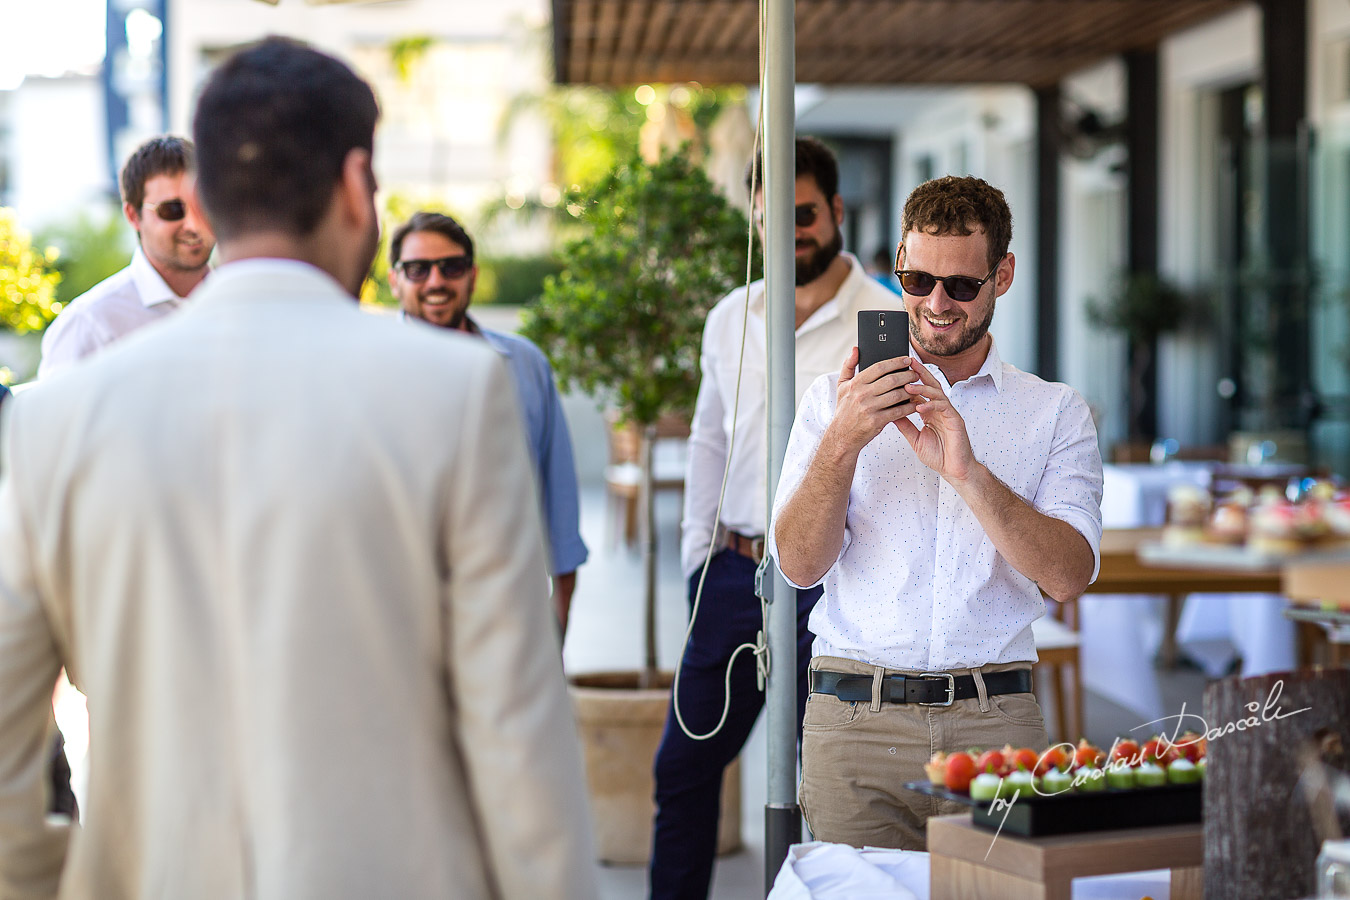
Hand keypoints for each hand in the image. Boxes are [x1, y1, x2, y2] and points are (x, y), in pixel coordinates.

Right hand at [823, 348, 918, 456]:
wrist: (842, 436)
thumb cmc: (844, 410)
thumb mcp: (841, 386)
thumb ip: (848, 366)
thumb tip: (855, 349)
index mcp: (855, 383)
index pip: (879, 367)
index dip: (895, 362)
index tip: (907, 360)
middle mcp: (862, 394)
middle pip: (891, 380)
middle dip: (907, 375)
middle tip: (915, 374)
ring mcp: (869, 408)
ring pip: (897, 395)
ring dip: (910, 390)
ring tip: (917, 388)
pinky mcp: (876, 421)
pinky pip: (898, 411)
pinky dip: (909, 407)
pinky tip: (914, 404)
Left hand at [893, 361, 976, 481]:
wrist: (954, 470)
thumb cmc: (938, 455)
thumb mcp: (915, 438)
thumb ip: (905, 425)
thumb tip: (889, 413)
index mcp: (930, 412)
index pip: (919, 392)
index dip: (908, 382)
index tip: (896, 374)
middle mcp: (939, 409)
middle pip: (930, 385)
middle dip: (919, 374)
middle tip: (907, 363)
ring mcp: (948, 413)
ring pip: (937, 393)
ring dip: (922, 389)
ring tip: (908, 387)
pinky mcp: (955, 420)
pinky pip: (943, 407)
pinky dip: (931, 405)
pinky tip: (920, 407)